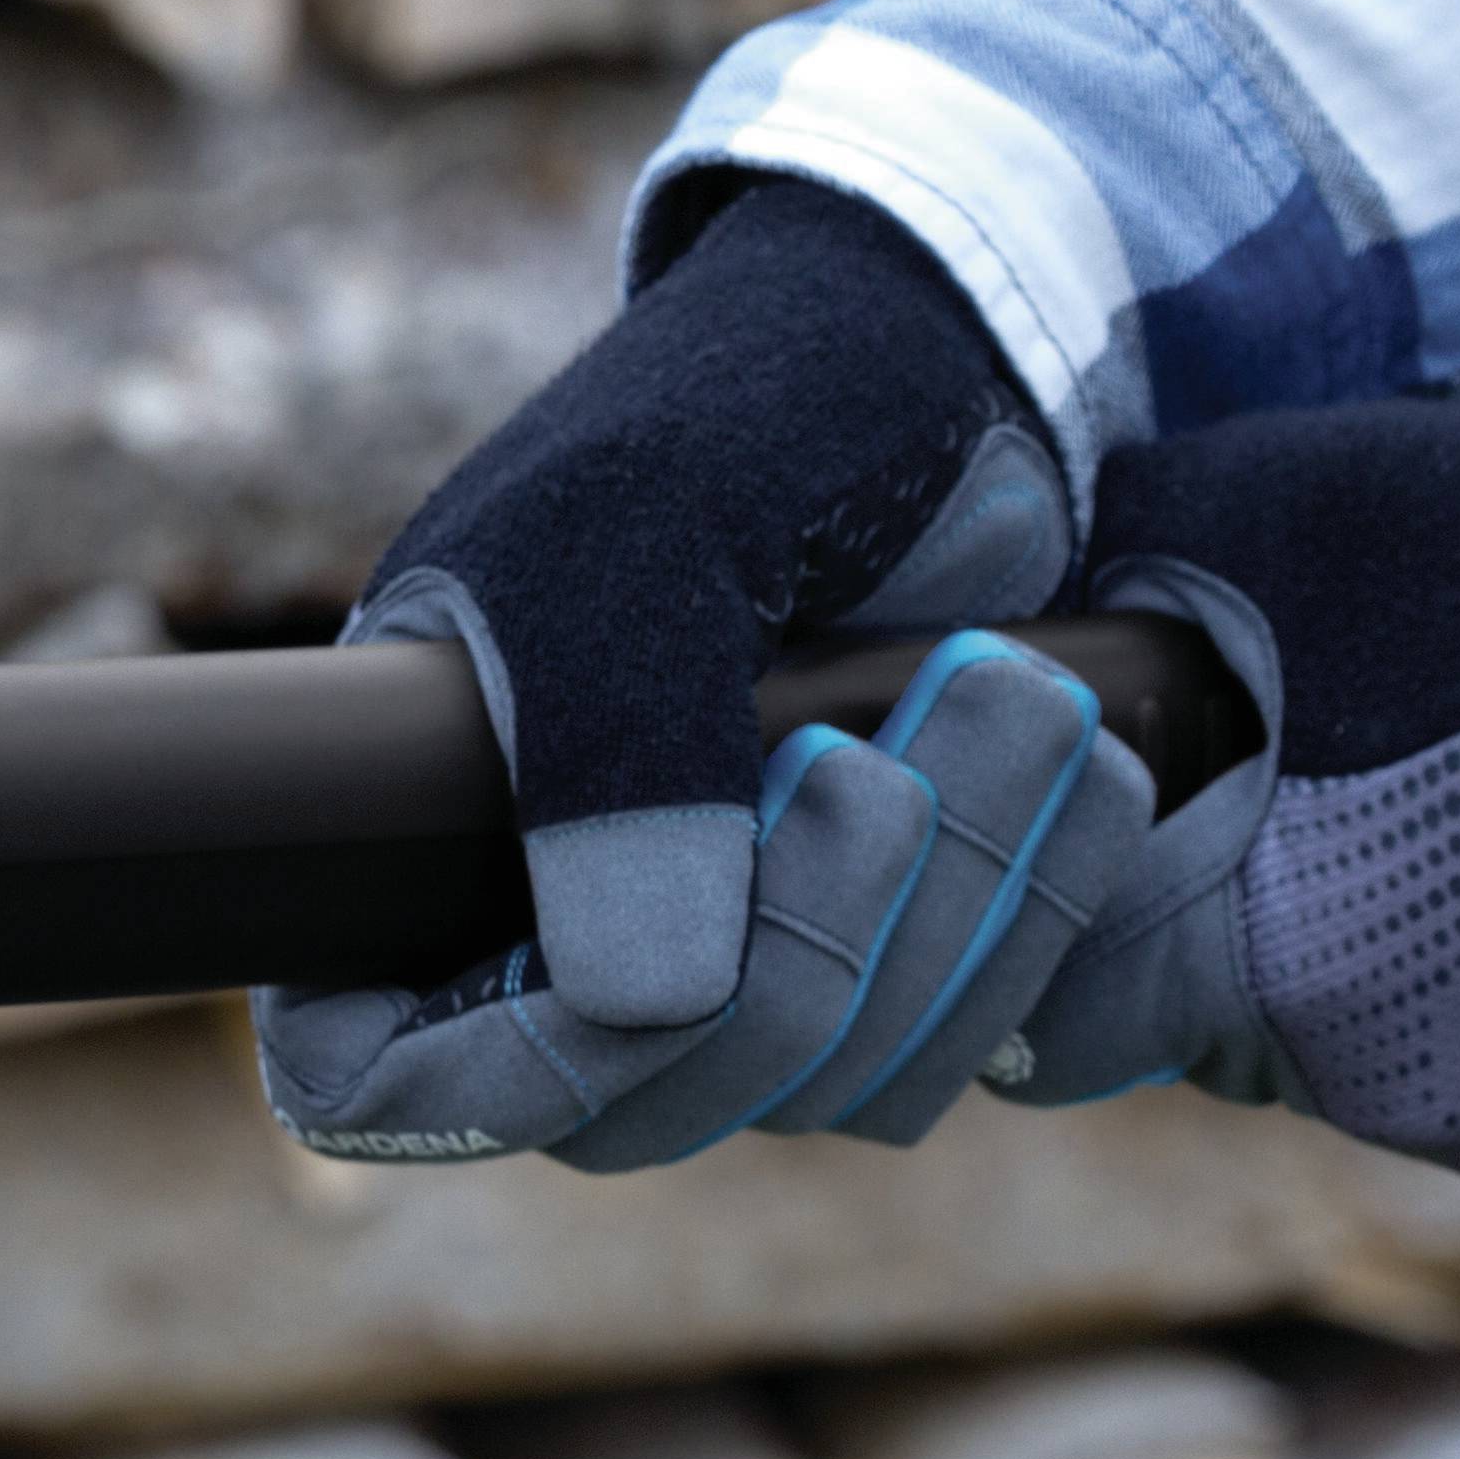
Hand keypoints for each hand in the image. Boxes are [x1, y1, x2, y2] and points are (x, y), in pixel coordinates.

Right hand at [263, 179, 1154, 1167]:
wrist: (946, 346)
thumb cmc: (746, 399)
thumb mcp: (646, 522)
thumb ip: (618, 755)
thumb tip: (646, 1004)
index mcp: (419, 821)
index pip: (372, 1070)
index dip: (494, 1075)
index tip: (646, 978)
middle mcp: (556, 919)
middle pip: (635, 1111)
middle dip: (796, 961)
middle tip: (879, 756)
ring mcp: (728, 946)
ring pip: (816, 1089)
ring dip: (946, 916)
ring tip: (1017, 696)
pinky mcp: (887, 945)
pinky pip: (947, 1047)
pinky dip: (1030, 924)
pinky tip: (1087, 774)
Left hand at [1013, 404, 1459, 1200]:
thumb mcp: (1302, 513)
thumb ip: (1130, 593)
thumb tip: (1001, 635)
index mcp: (1258, 950)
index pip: (1052, 999)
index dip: (1048, 902)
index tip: (1083, 823)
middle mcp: (1361, 1076)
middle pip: (1183, 1028)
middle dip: (1191, 917)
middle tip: (1273, 787)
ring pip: (1326, 1046)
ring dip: (1339, 945)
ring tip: (1441, 802)